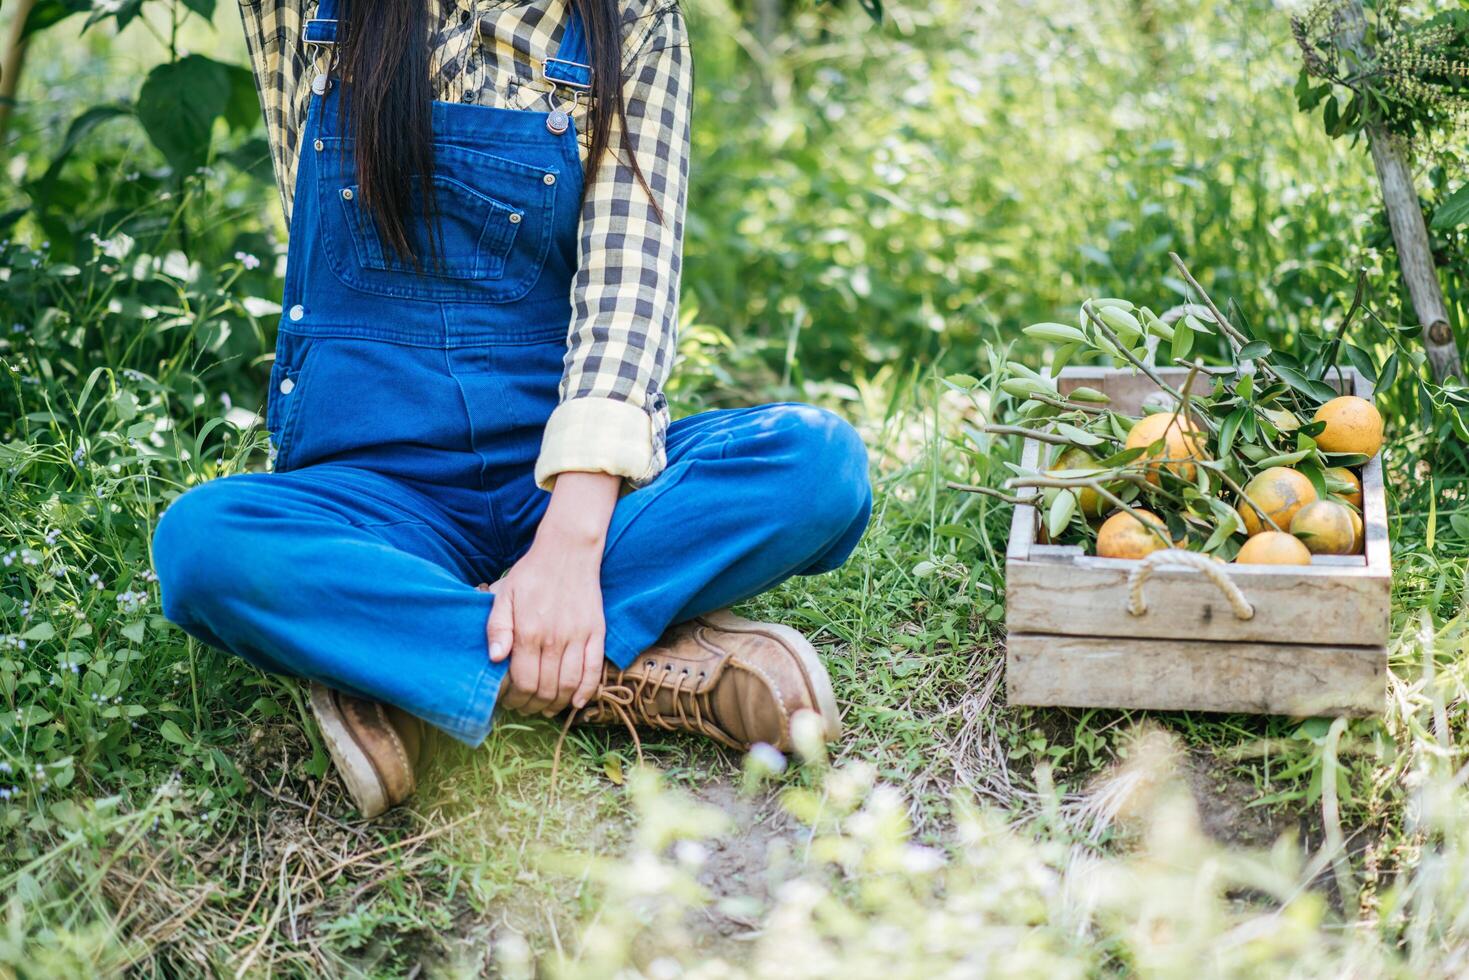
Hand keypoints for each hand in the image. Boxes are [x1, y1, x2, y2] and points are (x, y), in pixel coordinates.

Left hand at [488, 472, 620, 716]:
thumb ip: (497, 628)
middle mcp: (554, 639)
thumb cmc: (532, 574)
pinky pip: (594, 670)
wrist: (568, 551)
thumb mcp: (504, 595)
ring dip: (557, 704)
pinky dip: (587, 691)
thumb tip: (495, 659)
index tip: (510, 701)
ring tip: (547, 708)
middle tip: (526, 707)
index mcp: (529, 631)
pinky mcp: (596, 633)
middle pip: (545, 689)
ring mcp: (578, 637)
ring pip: (569, 685)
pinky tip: (577, 702)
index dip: (515, 698)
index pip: (523, 681)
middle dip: (533, 705)